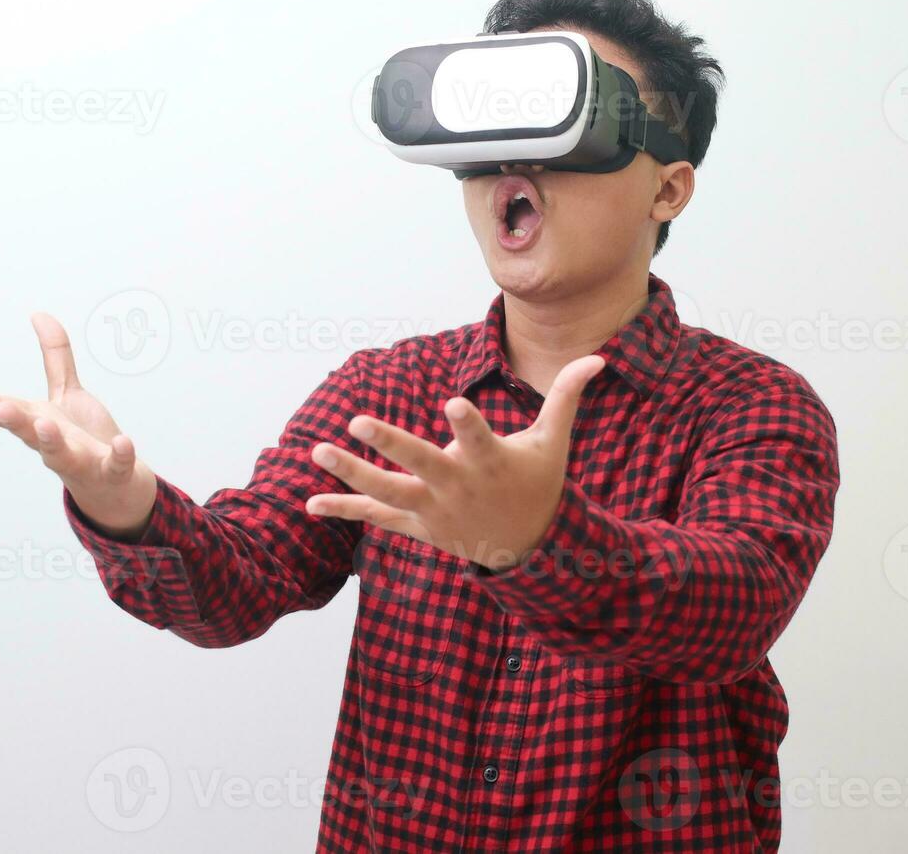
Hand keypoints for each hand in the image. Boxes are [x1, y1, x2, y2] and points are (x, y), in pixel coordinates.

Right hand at [0, 313, 157, 535]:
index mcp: (36, 423)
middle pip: (26, 433)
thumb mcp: (66, 393)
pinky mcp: (111, 470)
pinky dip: (120, 454)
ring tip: (45, 424)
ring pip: (61, 454)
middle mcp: (51, 444)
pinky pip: (115, 463)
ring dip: (52, 440)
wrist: (113, 486)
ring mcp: (80, 460)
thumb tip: (39, 315)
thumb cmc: (81, 438)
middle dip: (13, 420)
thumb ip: (55, 357)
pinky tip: (123, 441)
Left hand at [304, 355, 605, 567]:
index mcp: (492, 462)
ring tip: (318, 451)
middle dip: (389, 444)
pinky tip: (309, 503)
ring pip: (388, 492)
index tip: (452, 404)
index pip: (479, 439)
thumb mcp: (555, 442)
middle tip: (357, 422)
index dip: (467, 423)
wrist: (529, 551)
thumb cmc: (538, 483)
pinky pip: (377, 518)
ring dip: (351, 475)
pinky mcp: (419, 526)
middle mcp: (459, 487)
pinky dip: (344, 509)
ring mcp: (435, 510)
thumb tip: (597, 357)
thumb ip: (567, 396)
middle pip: (421, 464)